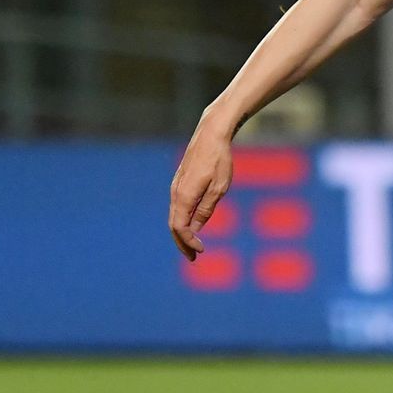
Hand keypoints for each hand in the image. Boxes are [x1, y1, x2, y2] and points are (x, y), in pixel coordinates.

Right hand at [169, 122, 234, 260]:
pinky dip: (182, 221)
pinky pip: (177, 207)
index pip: (179, 227)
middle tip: (193, 258)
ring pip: (174, 216)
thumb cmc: (219, 160)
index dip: (188, 241)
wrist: (210, 135)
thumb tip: (196, 229)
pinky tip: (192, 226)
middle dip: (182, 243)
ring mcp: (176, 187)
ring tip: (193, 246)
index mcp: (184, 196)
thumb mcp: (219, 188)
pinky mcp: (180, 182)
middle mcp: (175, 192)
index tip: (201, 250)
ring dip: (182, 233)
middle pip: (173, 225)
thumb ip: (206, 209)